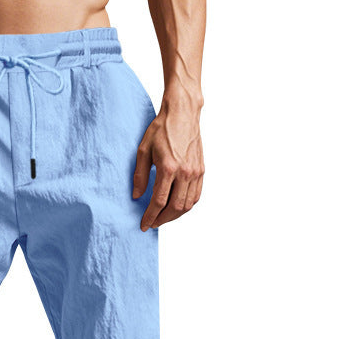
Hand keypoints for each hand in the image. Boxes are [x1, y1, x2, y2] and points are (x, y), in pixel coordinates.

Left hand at [132, 95, 203, 230]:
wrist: (182, 113)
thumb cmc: (161, 129)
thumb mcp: (143, 150)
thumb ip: (140, 176)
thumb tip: (137, 196)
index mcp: (169, 168)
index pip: (159, 202)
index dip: (150, 216)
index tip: (144, 225)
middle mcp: (185, 172)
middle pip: (174, 208)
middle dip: (162, 220)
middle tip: (152, 224)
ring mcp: (196, 172)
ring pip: (187, 205)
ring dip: (174, 216)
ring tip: (162, 218)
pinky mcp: (201, 170)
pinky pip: (196, 196)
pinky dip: (186, 206)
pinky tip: (176, 208)